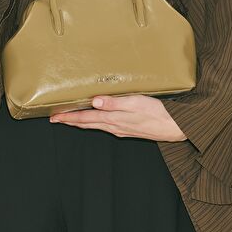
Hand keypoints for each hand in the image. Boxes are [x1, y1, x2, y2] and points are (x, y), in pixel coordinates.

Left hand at [49, 94, 187, 141]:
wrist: (177, 127)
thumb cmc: (158, 113)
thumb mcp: (136, 104)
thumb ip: (115, 103)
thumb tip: (94, 102)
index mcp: (114, 119)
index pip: (85, 119)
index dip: (69, 118)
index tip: (55, 117)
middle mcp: (115, 126)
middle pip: (87, 124)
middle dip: (71, 121)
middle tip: (56, 118)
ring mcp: (121, 129)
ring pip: (96, 126)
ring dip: (81, 122)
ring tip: (70, 118)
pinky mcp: (129, 128)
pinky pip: (105, 126)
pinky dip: (95, 122)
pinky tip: (96, 119)